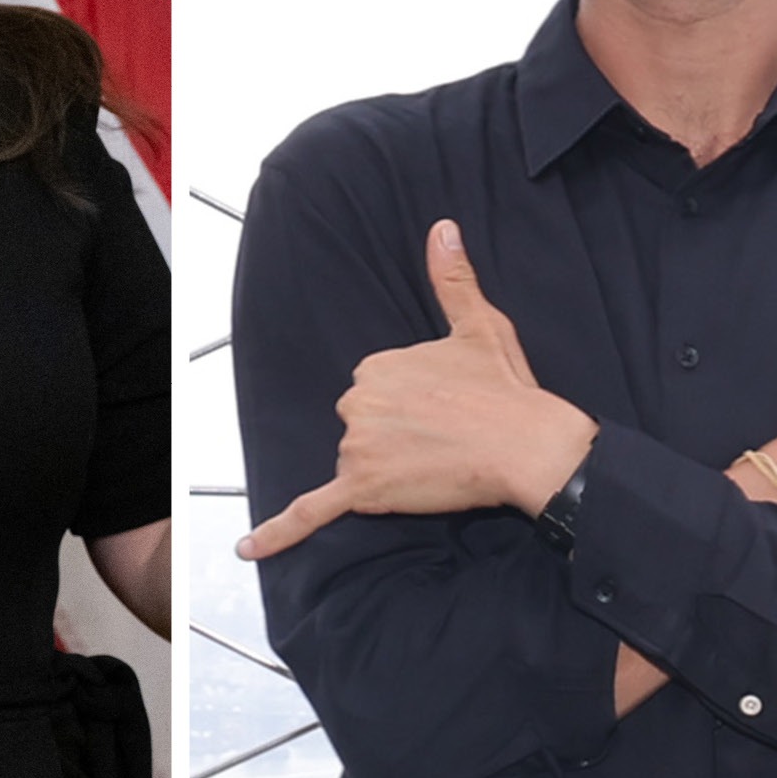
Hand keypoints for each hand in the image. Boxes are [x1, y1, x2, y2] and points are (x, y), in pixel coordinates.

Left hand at [239, 219, 595, 559]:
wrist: (527, 446)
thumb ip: (452, 278)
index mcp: (377, 365)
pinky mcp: (363, 491)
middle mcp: (359, 402)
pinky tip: (249, 548)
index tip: (446, 408)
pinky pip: (313, 512)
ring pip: (356, 463)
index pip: (376, 390)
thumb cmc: (507, 391)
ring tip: (438, 463)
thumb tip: (441, 229)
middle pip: (362, 425)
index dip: (411, 405)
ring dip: (387, 470)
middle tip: (446, 439)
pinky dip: (280, 532)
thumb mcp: (480, 325)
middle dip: (396, 436)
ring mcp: (359, 448)